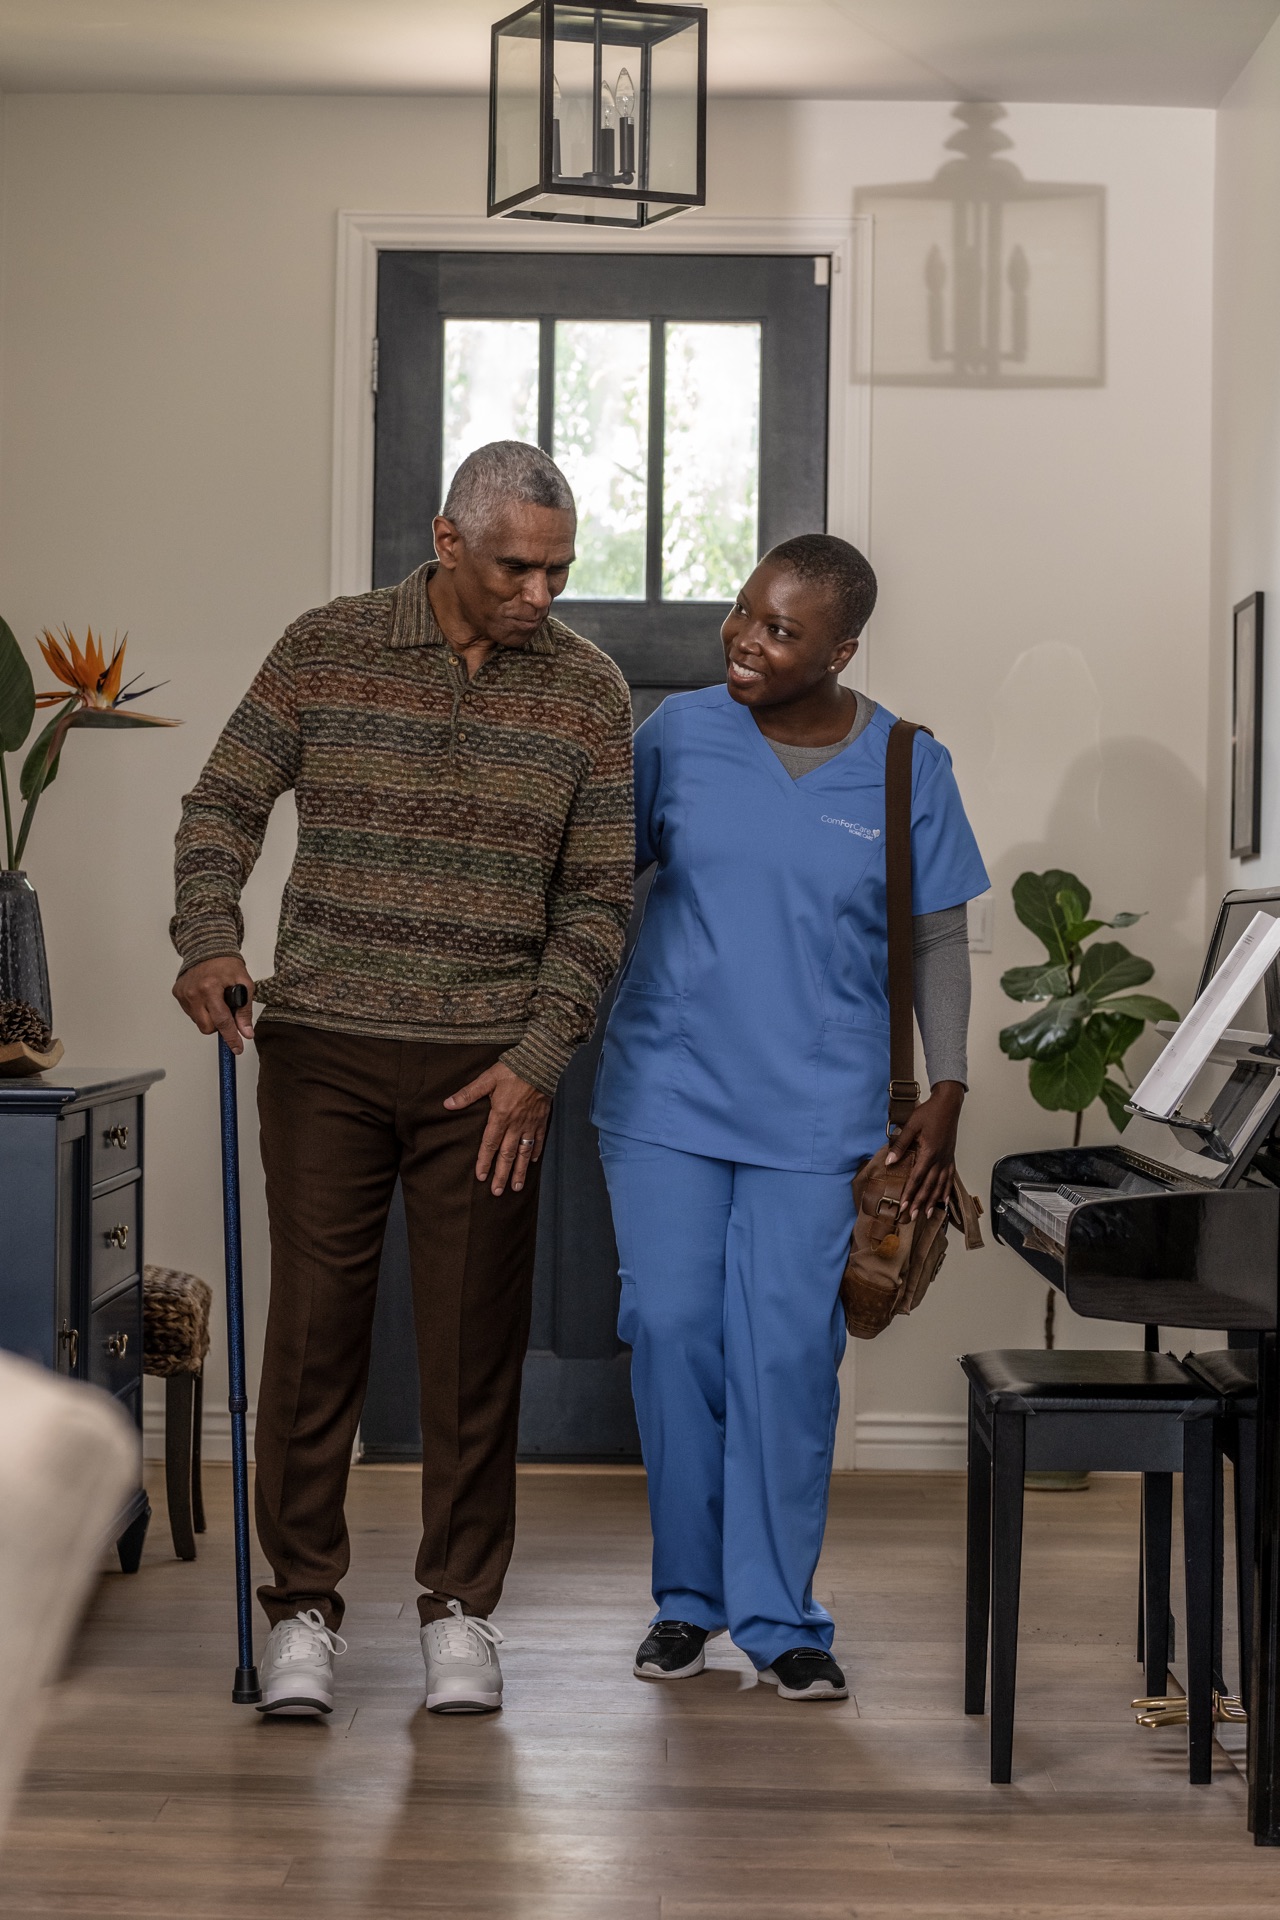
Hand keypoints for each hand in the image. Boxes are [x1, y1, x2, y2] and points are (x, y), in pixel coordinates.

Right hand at [172, 955, 254, 1053]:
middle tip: (226, 1012)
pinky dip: (201, 1010)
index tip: (237, 1048)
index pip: (222, 1021)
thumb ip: (245, 1010)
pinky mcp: (177, 993)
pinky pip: (191, 1013)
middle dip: (219, 1026)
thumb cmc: (226, 964)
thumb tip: (246, 1032)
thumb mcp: (244, 983)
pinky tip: (206, 997)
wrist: (207, 948)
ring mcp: (183, 994)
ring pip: (199, 1022)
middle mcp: (194, 992)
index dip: (231, 1037)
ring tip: (216, 1000)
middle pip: (207, 1027)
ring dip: (210, 1017)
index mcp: (210, 988)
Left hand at [444, 1061, 550, 1195]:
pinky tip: (532, 1162)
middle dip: (501, 1174)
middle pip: (507, 1155)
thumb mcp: (487, 1079)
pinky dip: (535, 1152)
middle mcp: (515, 1124)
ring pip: (524, 1153)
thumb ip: (468, 1094)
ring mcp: (530, 1124)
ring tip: (516, 1187)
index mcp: (500, 1116)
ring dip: (519, 1171)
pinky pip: (538, 1140)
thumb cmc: (512, 1070)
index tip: (481, 1177)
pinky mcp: (541, 1119)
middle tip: (497, 1192)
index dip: (484, 1161)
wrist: (540, 1063)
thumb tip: (447, 1104)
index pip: (490, 1144)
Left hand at [885, 1081, 964, 1219]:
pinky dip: (947, 1190)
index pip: (917, 1178)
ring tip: (926, 1213)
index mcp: (929, 1153)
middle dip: (919, 1202)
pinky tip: (945, 1200)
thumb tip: (890, 1162)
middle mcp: (940, 1159)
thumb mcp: (911, 1126)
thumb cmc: (929, 1113)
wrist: (948, 1105)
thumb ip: (900, 1145)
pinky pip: (949, 1178)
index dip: (909, 1194)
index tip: (902, 1206)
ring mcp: (947, 1159)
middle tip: (911, 1216)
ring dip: (932, 1200)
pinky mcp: (950, 1157)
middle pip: (928, 1186)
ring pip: (940, 1185)